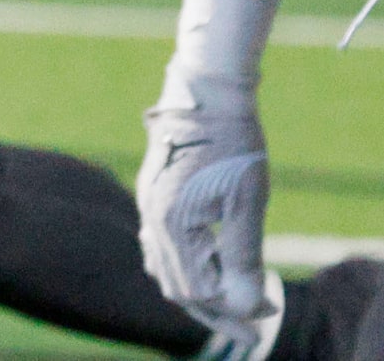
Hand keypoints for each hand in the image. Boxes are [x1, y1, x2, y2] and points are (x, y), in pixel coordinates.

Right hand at [139, 99, 282, 355]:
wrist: (205, 92)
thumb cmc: (232, 143)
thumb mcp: (247, 202)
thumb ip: (243, 257)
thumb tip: (248, 307)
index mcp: (172, 223)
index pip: (199, 290)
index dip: (235, 310)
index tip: (269, 315)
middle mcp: (151, 217)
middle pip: (178, 285)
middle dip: (217, 310)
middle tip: (256, 325)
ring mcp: (148, 205)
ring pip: (165, 267)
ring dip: (199, 290)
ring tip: (232, 303)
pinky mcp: (153, 194)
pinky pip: (159, 246)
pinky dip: (183, 266)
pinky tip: (205, 266)